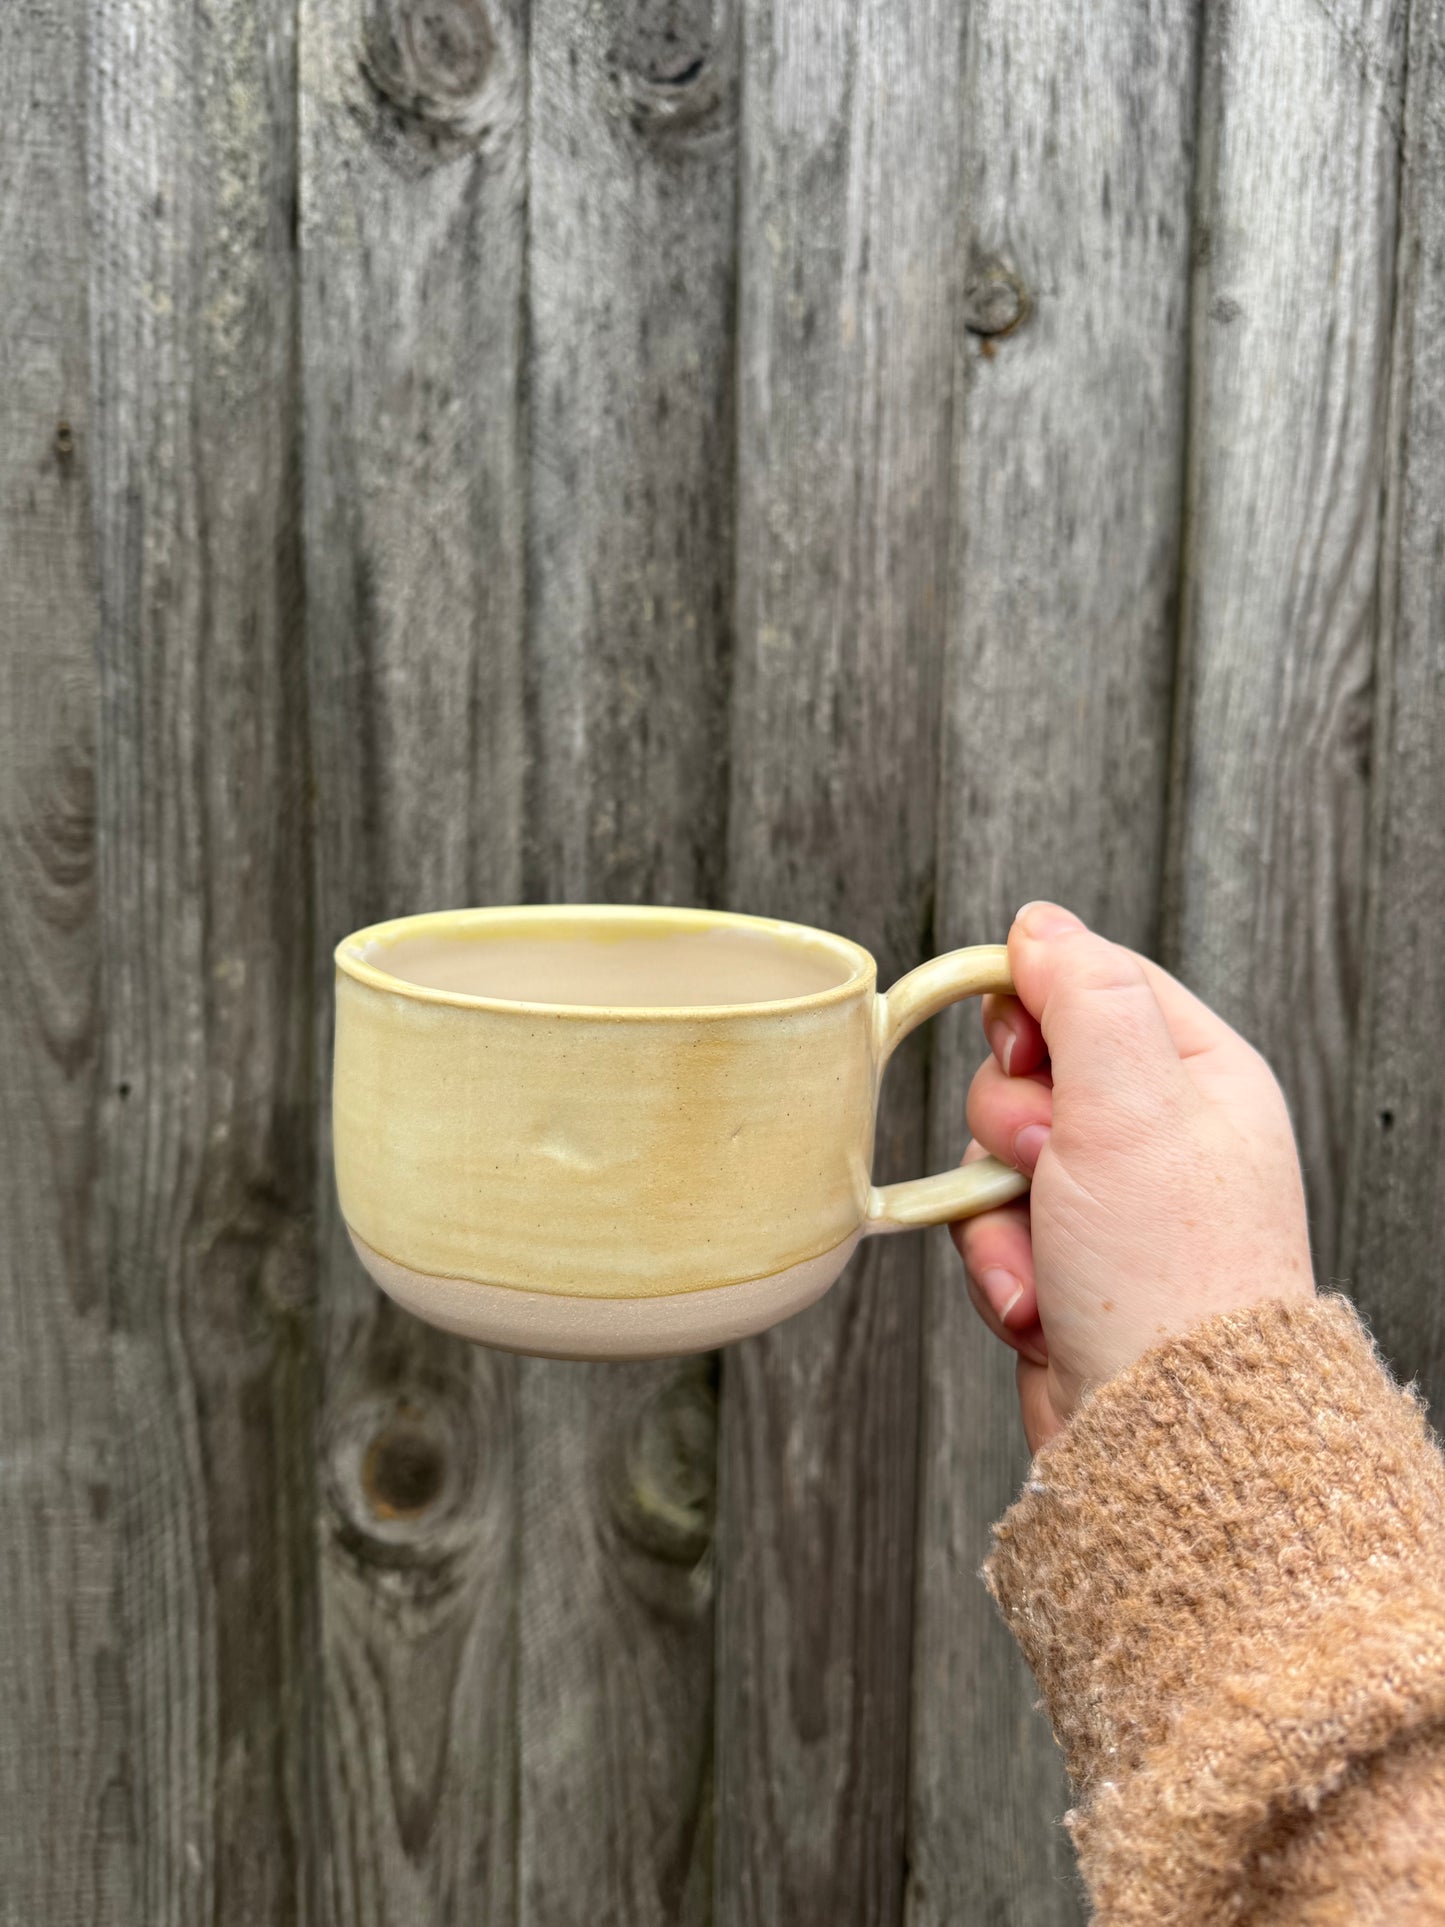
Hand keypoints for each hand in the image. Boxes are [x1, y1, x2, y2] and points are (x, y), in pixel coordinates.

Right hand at [953, 901, 1314, 1452]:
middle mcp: (1161, 1131)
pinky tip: (1039, 1303)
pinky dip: (999, 1265)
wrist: (1162, 1430)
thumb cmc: (1168, 1273)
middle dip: (1012, 1127)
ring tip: (1048, 1257)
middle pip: (1030, 1069)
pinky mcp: (1068, 1261)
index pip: (1094, 981)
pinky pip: (990, 1227)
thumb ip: (1083, 993)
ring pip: (995, 1153)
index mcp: (1199, 1073)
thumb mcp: (1131, 1101)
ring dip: (998, 1210)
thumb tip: (1038, 922)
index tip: (1017, 1048)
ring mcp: (1112, 1201)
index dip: (1034, 1004)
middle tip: (1049, 1165)